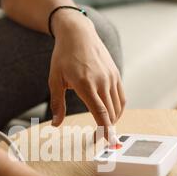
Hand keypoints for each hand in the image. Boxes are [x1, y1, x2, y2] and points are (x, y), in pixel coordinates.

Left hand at [48, 11, 125, 142]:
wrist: (78, 34)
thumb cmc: (63, 56)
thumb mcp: (55, 80)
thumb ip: (57, 104)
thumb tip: (56, 124)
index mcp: (86, 85)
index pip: (101, 113)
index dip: (105, 130)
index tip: (105, 142)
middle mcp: (102, 82)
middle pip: (111, 114)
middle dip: (107, 129)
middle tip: (98, 138)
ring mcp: (111, 78)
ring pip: (118, 107)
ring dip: (113, 120)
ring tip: (105, 127)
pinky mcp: (116, 75)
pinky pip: (121, 98)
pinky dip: (118, 109)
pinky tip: (110, 114)